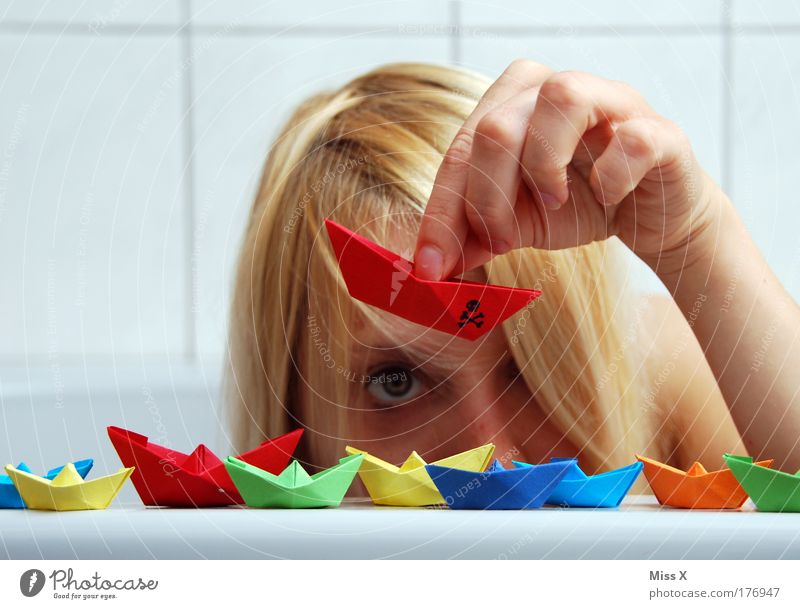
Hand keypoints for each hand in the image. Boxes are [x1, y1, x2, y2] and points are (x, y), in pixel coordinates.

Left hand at [413, 59, 722, 279]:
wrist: (652, 218)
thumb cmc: (579, 208)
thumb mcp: (517, 223)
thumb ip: (475, 233)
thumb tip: (430, 264)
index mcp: (511, 104)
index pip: (460, 152)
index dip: (440, 213)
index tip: (430, 267)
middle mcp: (556, 89)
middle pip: (497, 125)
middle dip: (487, 198)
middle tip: (501, 241)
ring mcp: (613, 102)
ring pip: (562, 96)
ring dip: (544, 166)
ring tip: (553, 204)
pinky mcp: (661, 130)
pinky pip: (631, 138)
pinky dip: (612, 176)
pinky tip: (607, 198)